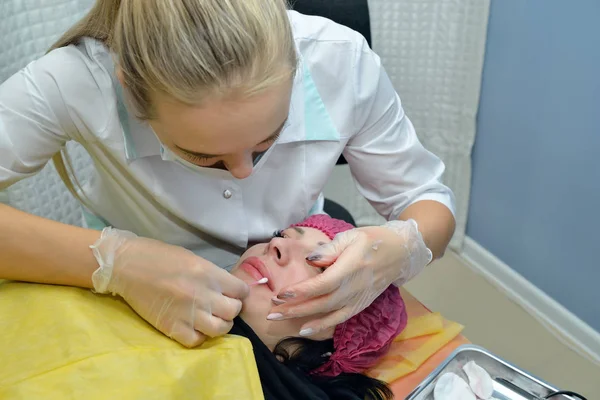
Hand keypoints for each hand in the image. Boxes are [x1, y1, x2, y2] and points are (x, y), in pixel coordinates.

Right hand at [90, 227, 248, 346]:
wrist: (126, 266)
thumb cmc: (159, 256)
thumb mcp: (193, 259)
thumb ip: (211, 275)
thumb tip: (226, 288)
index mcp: (209, 274)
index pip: (241, 291)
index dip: (239, 293)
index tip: (233, 293)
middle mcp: (203, 295)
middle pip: (233, 311)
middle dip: (231, 309)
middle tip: (222, 306)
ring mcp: (188, 313)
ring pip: (220, 329)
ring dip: (219, 324)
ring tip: (211, 319)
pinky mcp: (172, 327)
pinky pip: (196, 341)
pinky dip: (199, 337)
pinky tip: (195, 328)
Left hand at [270, 219, 430, 336]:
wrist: (399, 253)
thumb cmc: (372, 240)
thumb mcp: (351, 235)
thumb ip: (330, 248)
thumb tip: (311, 259)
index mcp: (351, 267)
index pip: (323, 283)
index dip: (302, 290)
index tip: (282, 293)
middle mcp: (354, 287)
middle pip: (321, 302)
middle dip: (295, 308)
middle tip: (272, 311)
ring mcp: (358, 299)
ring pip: (328, 313)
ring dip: (302, 318)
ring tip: (280, 320)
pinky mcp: (359, 306)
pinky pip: (339, 319)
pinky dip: (321, 326)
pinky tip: (304, 330)